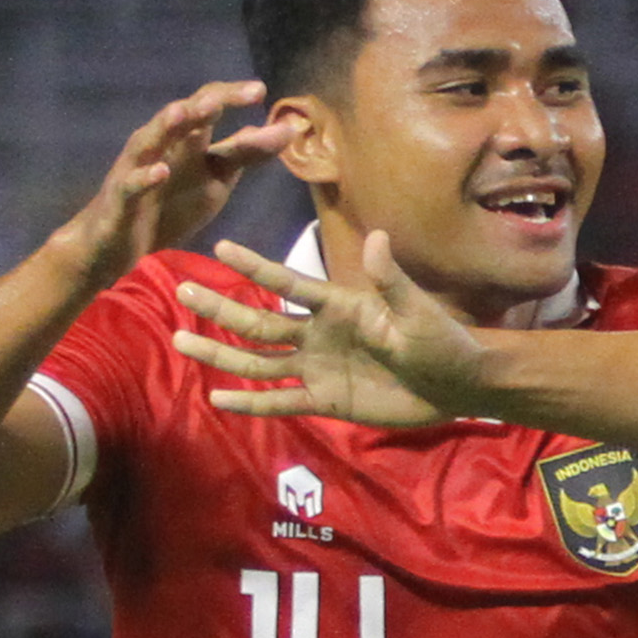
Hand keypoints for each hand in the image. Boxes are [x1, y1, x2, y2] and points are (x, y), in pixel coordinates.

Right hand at [53, 86, 293, 291]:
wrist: (115, 244)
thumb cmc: (165, 207)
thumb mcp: (214, 182)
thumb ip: (240, 156)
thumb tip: (276, 130)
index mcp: (183, 141)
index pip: (208, 108)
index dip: (231, 97)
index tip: (260, 90)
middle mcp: (159, 146)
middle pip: (183, 115)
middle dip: (208, 103)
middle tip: (235, 94)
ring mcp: (137, 168)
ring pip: (150, 139)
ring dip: (167, 125)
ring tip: (184, 113)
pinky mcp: (121, 197)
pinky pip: (132, 184)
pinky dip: (145, 177)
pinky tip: (160, 172)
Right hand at [168, 226, 487, 430]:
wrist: (456, 386)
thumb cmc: (441, 341)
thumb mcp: (418, 311)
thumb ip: (392, 279)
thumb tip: (376, 237)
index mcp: (338, 304)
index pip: (289, 283)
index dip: (256, 267)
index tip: (221, 247)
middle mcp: (319, 332)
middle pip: (260, 321)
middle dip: (222, 306)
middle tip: (183, 290)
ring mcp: (318, 367)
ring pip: (259, 359)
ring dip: (221, 352)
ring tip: (182, 340)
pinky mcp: (325, 400)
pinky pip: (279, 400)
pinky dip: (250, 401)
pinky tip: (216, 395)